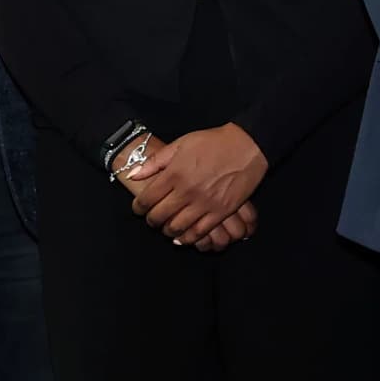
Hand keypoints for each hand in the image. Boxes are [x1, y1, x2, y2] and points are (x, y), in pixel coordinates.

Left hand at [122, 123, 265, 247]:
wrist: (246, 146)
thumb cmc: (213, 142)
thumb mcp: (180, 144)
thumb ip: (155, 161)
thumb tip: (133, 175)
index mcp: (174, 173)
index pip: (147, 199)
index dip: (138, 207)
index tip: (138, 209)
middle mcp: (186, 191)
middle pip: (160, 216)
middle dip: (152, 221)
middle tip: (152, 219)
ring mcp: (204, 204)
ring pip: (177, 227)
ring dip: (168, 231)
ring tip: (167, 228)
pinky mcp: (221, 212)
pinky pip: (200, 232)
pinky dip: (188, 238)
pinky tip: (183, 237)